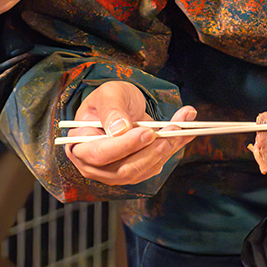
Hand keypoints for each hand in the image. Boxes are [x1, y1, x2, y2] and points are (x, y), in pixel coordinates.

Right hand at [60, 81, 196, 185]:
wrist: (121, 105)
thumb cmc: (109, 99)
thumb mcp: (108, 94)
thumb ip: (111, 110)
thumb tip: (119, 130)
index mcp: (80, 146)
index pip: (99, 154)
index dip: (123, 146)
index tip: (146, 133)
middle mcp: (96, 165)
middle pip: (124, 169)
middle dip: (151, 151)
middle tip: (172, 130)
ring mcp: (116, 172)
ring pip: (144, 170)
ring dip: (167, 149)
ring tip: (182, 124)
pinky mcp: (137, 171)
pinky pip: (156, 164)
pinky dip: (174, 148)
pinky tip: (186, 131)